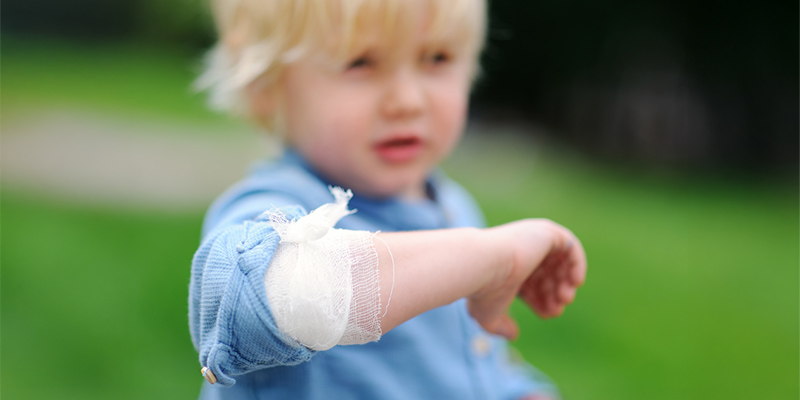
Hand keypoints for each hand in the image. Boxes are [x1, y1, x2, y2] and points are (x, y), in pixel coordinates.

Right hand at [467, 219, 586, 339]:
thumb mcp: (487, 314)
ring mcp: (534, 238)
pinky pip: (571, 247)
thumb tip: (514, 335)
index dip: (541, 300)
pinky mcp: (547, 232)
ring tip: (565, 298)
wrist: (483, 266)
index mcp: (508, 264)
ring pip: (560, 262)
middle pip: (547, 273)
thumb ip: (500, 325)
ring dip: (566, 282)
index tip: (547, 314)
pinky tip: (575, 282)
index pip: (531, 281)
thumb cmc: (483, 289)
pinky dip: (577, 264)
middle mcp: (521, 249)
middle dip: (555, 293)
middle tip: (558, 308)